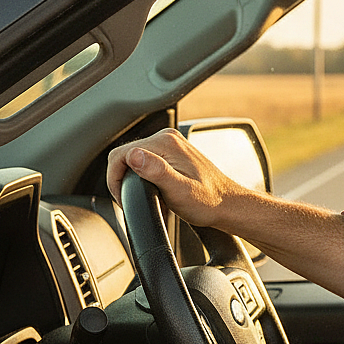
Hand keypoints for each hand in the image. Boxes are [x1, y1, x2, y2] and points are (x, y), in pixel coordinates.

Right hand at [106, 128, 239, 226]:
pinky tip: (157, 193)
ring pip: (135, 161)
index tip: (124, 197)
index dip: (115, 179)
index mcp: (166, 143)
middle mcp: (168, 138)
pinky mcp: (174, 154)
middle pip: (125, 156)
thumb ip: (156, 171)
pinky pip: (147, 163)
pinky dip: (146, 179)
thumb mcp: (179, 191)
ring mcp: (171, 145)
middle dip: (124, 181)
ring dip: (135, 181)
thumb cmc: (208, 202)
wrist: (228, 205)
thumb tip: (134, 155)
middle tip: (136, 201)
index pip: (120, 154)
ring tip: (149, 198)